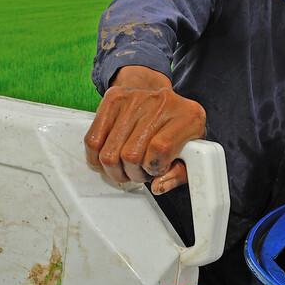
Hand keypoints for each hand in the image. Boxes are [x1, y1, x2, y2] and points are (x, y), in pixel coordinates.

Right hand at [84, 65, 204, 193]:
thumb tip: (157, 186)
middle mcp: (162, 102)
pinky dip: (97, 158)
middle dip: (133, 173)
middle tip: (140, 171)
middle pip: (131, 154)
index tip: (156, 170)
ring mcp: (135, 98)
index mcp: (188, 117)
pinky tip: (110, 159)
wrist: (163, 98)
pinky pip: (93, 140)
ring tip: (127, 165)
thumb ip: (178, 175)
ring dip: (115, 169)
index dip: (153, 168)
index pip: (160, 149)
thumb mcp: (191, 156)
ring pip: (109, 152)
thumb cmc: (178, 132)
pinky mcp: (113, 98)